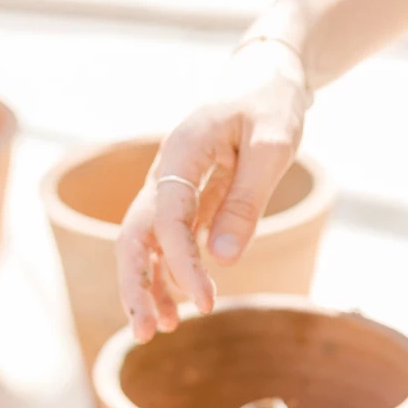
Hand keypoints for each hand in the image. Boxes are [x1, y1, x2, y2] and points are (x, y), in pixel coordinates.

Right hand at [115, 41, 307, 341]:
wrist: (266, 75)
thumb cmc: (272, 103)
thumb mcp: (273, 144)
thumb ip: (247, 200)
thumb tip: (223, 260)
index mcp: (182, 151)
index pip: (168, 219)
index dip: (181, 265)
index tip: (205, 303)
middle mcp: (166, 171)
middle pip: (134, 234)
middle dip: (135, 285)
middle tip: (148, 333)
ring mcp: (172, 186)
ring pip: (144, 242)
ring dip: (147, 286)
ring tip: (160, 330)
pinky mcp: (187, 199)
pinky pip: (167, 242)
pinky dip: (168, 273)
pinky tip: (176, 306)